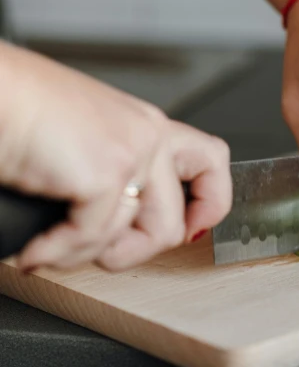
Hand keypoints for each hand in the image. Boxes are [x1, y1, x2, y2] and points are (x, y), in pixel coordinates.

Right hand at [0, 44, 231, 271]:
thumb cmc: (16, 111)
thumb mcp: (82, 139)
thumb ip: (114, 171)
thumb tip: (123, 226)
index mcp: (145, 126)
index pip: (211, 162)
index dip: (210, 204)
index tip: (191, 230)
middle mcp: (148, 135)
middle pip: (175, 221)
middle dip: (132, 252)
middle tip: (97, 252)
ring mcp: (133, 152)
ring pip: (142, 238)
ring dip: (90, 256)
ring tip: (54, 247)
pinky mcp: (107, 171)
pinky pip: (94, 238)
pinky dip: (57, 253)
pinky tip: (36, 249)